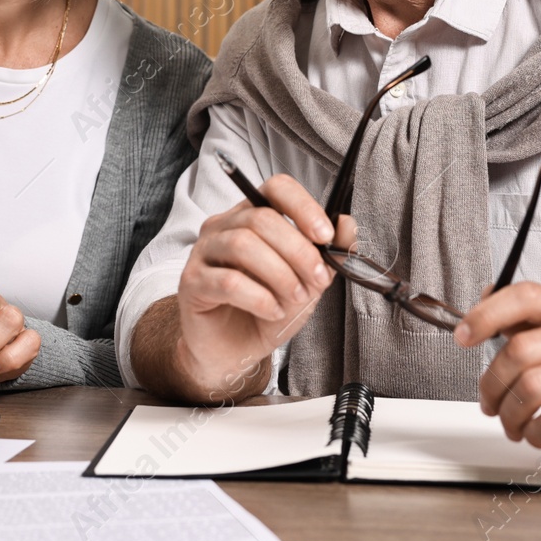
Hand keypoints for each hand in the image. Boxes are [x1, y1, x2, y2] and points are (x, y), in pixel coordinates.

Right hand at [175, 174, 356, 399]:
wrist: (234, 352)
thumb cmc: (266, 312)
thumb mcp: (307, 282)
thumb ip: (326, 254)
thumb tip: (348, 225)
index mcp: (252, 216)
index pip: (276, 188)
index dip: (303, 207)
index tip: (326, 235)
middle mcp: (224, 226)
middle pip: (261, 218)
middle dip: (299, 251)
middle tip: (317, 280)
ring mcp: (203, 252)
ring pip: (243, 245)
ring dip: (280, 275)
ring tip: (294, 298)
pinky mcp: (192, 282)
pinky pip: (228, 281)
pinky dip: (260, 298)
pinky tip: (272, 311)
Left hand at [455, 281, 540, 481]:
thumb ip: (528, 322)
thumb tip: (484, 300)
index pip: (528, 297)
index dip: (487, 314)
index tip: (463, 335)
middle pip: (520, 350)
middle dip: (491, 382)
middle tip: (488, 401)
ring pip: (532, 388)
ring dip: (509, 413)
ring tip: (511, 422)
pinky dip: (533, 433)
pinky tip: (536, 434)